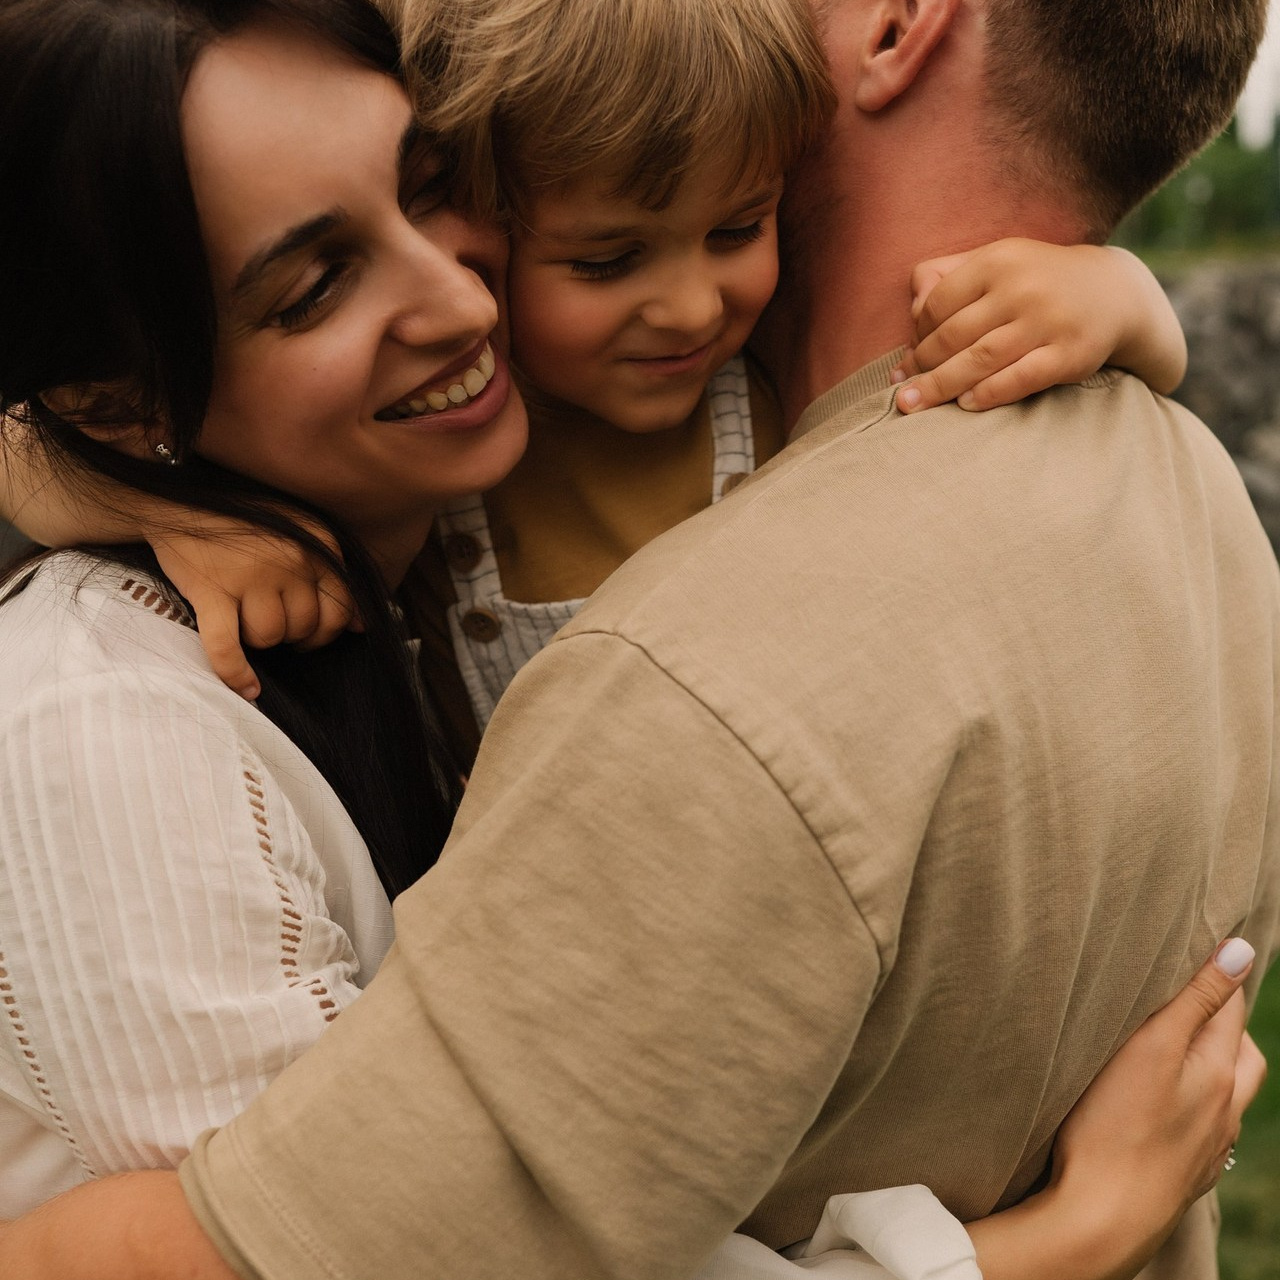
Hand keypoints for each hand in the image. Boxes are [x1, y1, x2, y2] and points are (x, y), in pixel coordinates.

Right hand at [151, 514, 358, 700]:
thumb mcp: (300, 535)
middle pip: (305, 627)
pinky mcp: (211, 591)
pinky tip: (247, 688)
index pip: (339, 609)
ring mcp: (251, 576)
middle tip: (271, 624)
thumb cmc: (245, 524)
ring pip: (270, 637)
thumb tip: (360, 627)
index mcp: (317, 545)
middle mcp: (290, 559)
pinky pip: (227, 647)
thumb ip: (332, 577)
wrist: (176, 502)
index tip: (307, 631)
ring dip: (258, 640)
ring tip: (244, 621)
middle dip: (291, 636)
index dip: (324, 630)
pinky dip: (235, 672)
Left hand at [891, 240, 1185, 413]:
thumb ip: (949, 273)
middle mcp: (1022, 288)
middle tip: (901, 391)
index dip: (917, 335)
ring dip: (940, 386)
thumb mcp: (997, 261)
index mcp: (998, 261)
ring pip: (979, 360)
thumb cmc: (1037, 280)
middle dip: (921, 366)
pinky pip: (1018, 379)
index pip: (938, 304)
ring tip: (912, 404)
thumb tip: (912, 303)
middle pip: (953, 335)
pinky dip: (987, 394)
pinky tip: (965, 404)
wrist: (1114, 292)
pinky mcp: (1068, 354)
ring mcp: (1047, 321)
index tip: (908, 358)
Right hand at [967, 939, 1264, 1279]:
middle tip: (1187, 998)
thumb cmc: (1114, 1127)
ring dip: (1211, 1066)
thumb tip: (1241, 949)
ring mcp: (1208, 1147)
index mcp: (1218, 1072)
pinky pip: (1206, 1130)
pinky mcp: (1185, 1173)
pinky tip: (1160, 1107)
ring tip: (1174, 1050)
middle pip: (1241, 1053)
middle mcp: (1224, 1110)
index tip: (1190, 944)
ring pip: (1226, 1094)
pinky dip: (1193, 1107)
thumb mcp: (1151, 1048)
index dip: (1214, 972)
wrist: (1102, 1219)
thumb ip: (1195, 999)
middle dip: (1223, 1022)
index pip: (1229, 1005)